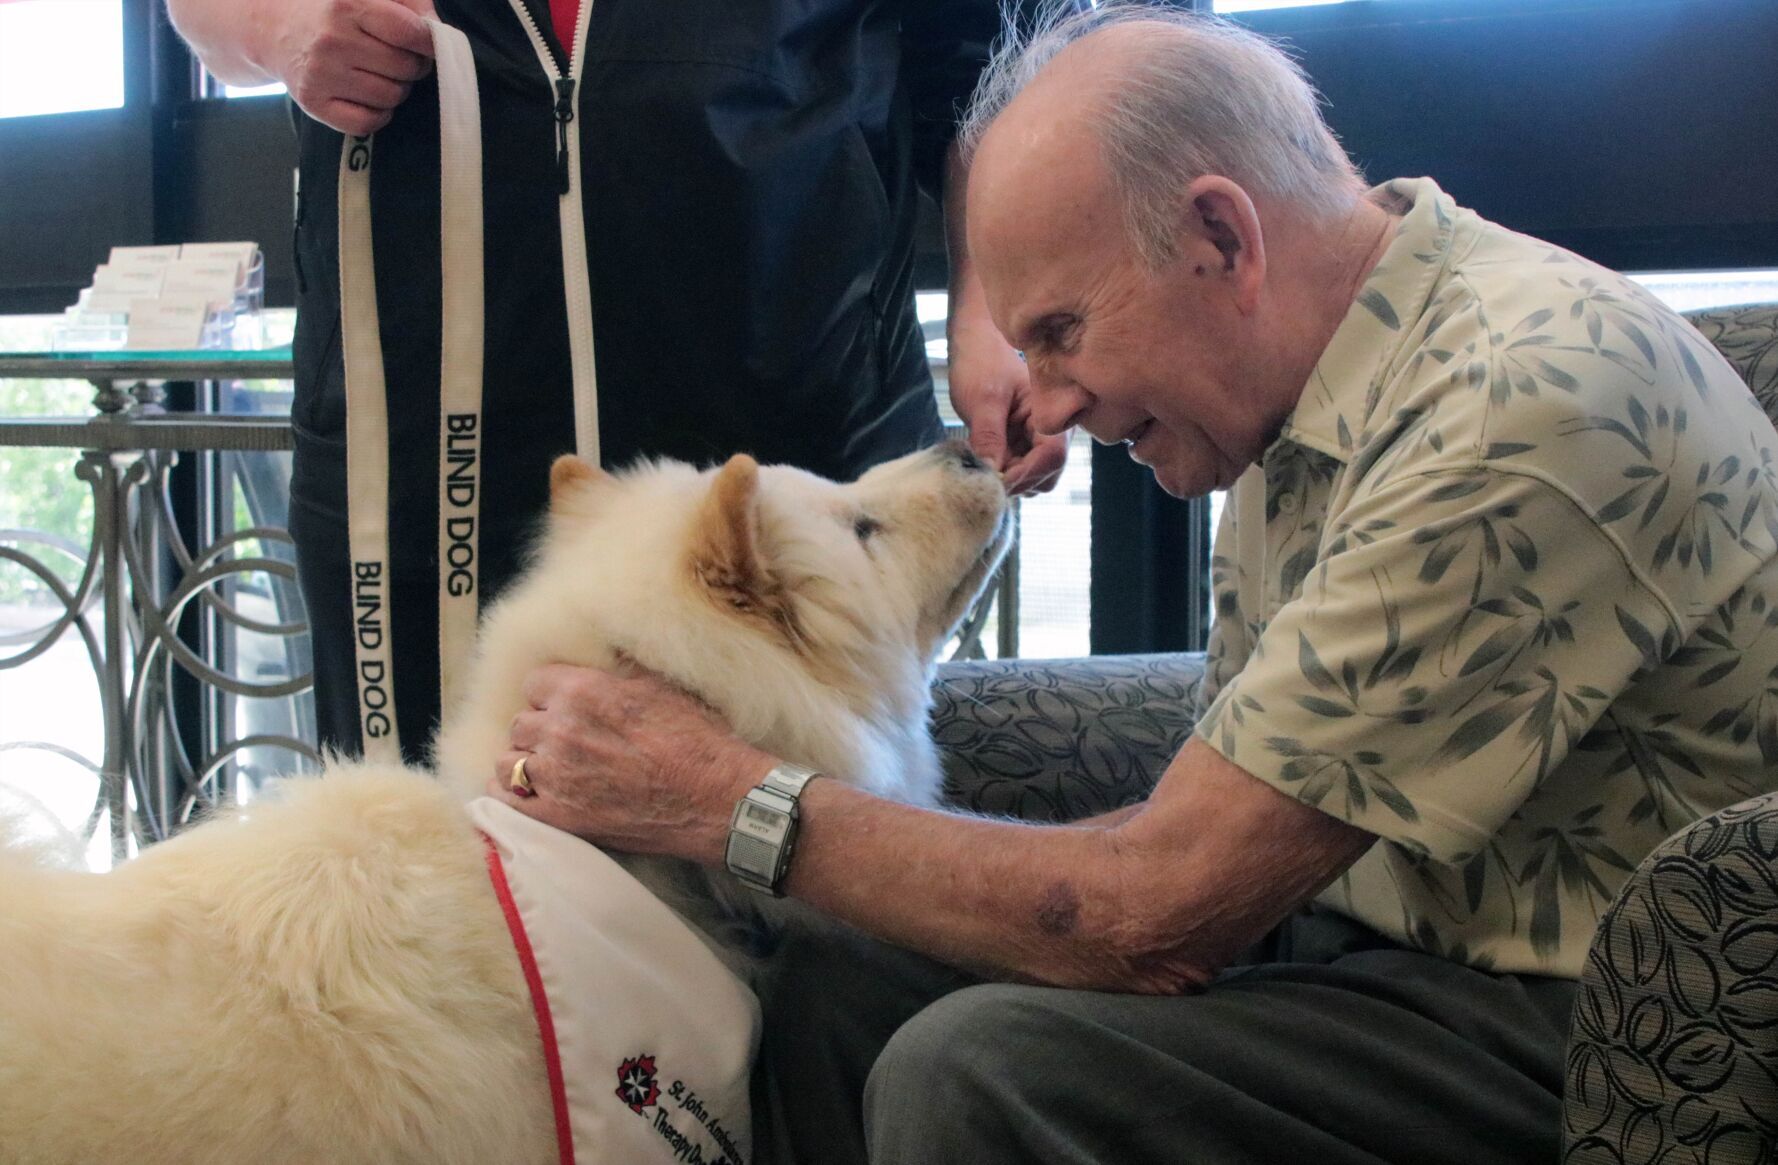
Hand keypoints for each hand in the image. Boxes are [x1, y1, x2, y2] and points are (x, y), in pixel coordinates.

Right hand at [265, 0, 436, 135]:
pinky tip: (368, 96)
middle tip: (398, 58)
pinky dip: (378, 114)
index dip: (428, 42)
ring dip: (395, 89)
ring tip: (379, 74)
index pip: (409, 33)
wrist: (274, 28)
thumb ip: (410, 2)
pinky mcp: (313, 103)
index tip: (427, 44)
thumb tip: (439, 32)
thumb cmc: (332, 10)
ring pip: (390, 97)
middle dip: (411, 65)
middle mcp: (332, 40)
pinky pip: (368, 122)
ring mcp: (320, 74)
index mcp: (347, 5)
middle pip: (404, 68)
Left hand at [485, 664, 776, 864]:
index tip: (564, 706)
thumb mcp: (660, 686)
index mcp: (583, 691)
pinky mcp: (556, 815)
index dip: (550, 694)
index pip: (534, 682)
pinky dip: (511, 794)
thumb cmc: (695, 740)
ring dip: (525, 761)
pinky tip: (527, 792)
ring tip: (548, 768)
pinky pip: (504, 800)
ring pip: (509, 760)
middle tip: (566, 741)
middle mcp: (560, 730)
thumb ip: (620, 671)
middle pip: (521, 722)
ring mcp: (555, 775)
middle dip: (540, 729)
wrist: (712, 797)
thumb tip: (607, 656)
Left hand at [947, 323, 1069, 495]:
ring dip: (1009, 478)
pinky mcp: (1024, 446)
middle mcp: (1055, 428)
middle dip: (1017, 479)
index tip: (995, 481)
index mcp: (1054, 409)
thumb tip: (991, 473)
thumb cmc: (982, 361)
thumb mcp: (984, 398)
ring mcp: (1040, 440)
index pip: (1052, 455)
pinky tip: (984, 459)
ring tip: (982, 461)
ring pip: (1034, 479)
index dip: (1025, 474)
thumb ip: (989, 435)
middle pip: (1047, 474)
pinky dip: (1002, 472)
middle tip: (984, 472)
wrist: (976, 347)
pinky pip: (1020, 471)